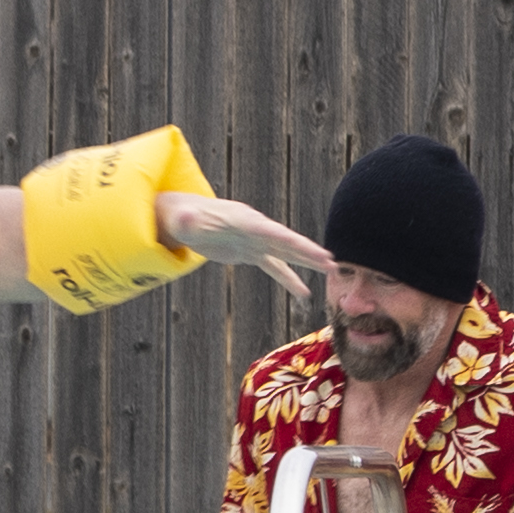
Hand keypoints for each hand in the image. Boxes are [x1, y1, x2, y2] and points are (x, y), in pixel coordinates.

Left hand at [159, 190, 331, 291]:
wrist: (183, 219)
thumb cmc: (181, 218)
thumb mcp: (183, 221)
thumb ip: (187, 221)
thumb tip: (186, 219)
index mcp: (243, 220)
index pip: (271, 232)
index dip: (291, 242)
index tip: (311, 250)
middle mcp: (255, 229)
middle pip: (286, 241)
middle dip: (308, 252)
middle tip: (331, 261)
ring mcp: (255, 241)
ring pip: (286, 253)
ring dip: (307, 262)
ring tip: (332, 270)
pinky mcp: (251, 253)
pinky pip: (275, 267)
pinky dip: (289, 280)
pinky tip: (304, 294)